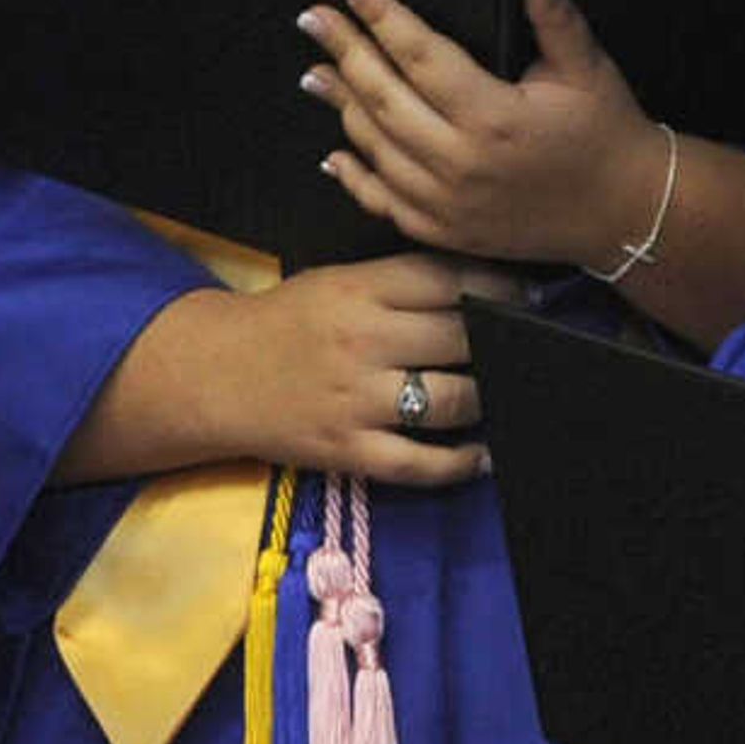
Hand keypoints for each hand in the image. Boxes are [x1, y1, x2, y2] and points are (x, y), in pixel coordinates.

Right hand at [216, 252, 526, 485]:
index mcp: (359, 290)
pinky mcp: (346, 450)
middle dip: (503, 341)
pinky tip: (484, 455)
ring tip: (506, 394)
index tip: (530, 296)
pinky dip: (460, 463)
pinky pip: (418, 463)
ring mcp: (355, 400)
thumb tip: (488, 285)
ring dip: (489, 398)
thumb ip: (404, 283)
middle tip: (528, 346)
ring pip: (452, 401)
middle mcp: (361, 342)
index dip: (501, 287)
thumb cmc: (288, 322)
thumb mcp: (339, 282)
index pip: (450, 280)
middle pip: (461, 338)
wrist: (214, 374)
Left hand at [304, 0, 666, 269]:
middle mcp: (462, 163)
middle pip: (384, 98)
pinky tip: (334, 151)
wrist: (622, 213)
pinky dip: (355, 175)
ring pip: (376, 147)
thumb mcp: (588, 70)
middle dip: (344, 51)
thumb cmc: (605, 135)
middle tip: (312, 19)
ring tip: (315, 70)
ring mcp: (448, 203)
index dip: (382, 16)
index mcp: (495, 117)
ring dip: (341, 106)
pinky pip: (384, 200)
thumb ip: (556, 19)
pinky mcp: (445, 230)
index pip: (421, 54)